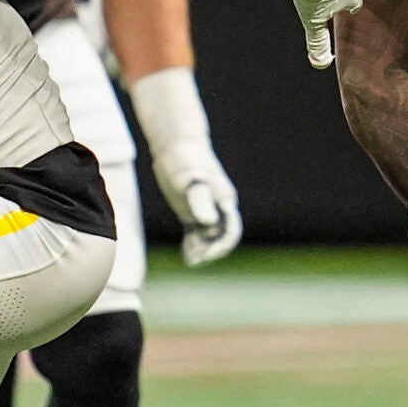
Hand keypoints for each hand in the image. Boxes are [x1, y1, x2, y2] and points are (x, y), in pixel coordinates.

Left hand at [127, 67, 244, 264]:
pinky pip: (197, 233)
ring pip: (209, 237)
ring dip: (202, 250)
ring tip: (189, 259)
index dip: (221, 246)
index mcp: (224, 201)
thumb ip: (199, 199)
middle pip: (221, 237)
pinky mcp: (193, 211)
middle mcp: (218, 208)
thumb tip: (209, 221)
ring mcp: (206, 210)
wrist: (176, 145)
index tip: (205, 255)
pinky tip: (185, 254)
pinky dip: (193, 245)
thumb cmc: (185, 160)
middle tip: (194, 260)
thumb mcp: (190, 179)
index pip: (230, 231)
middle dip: (210, 251)